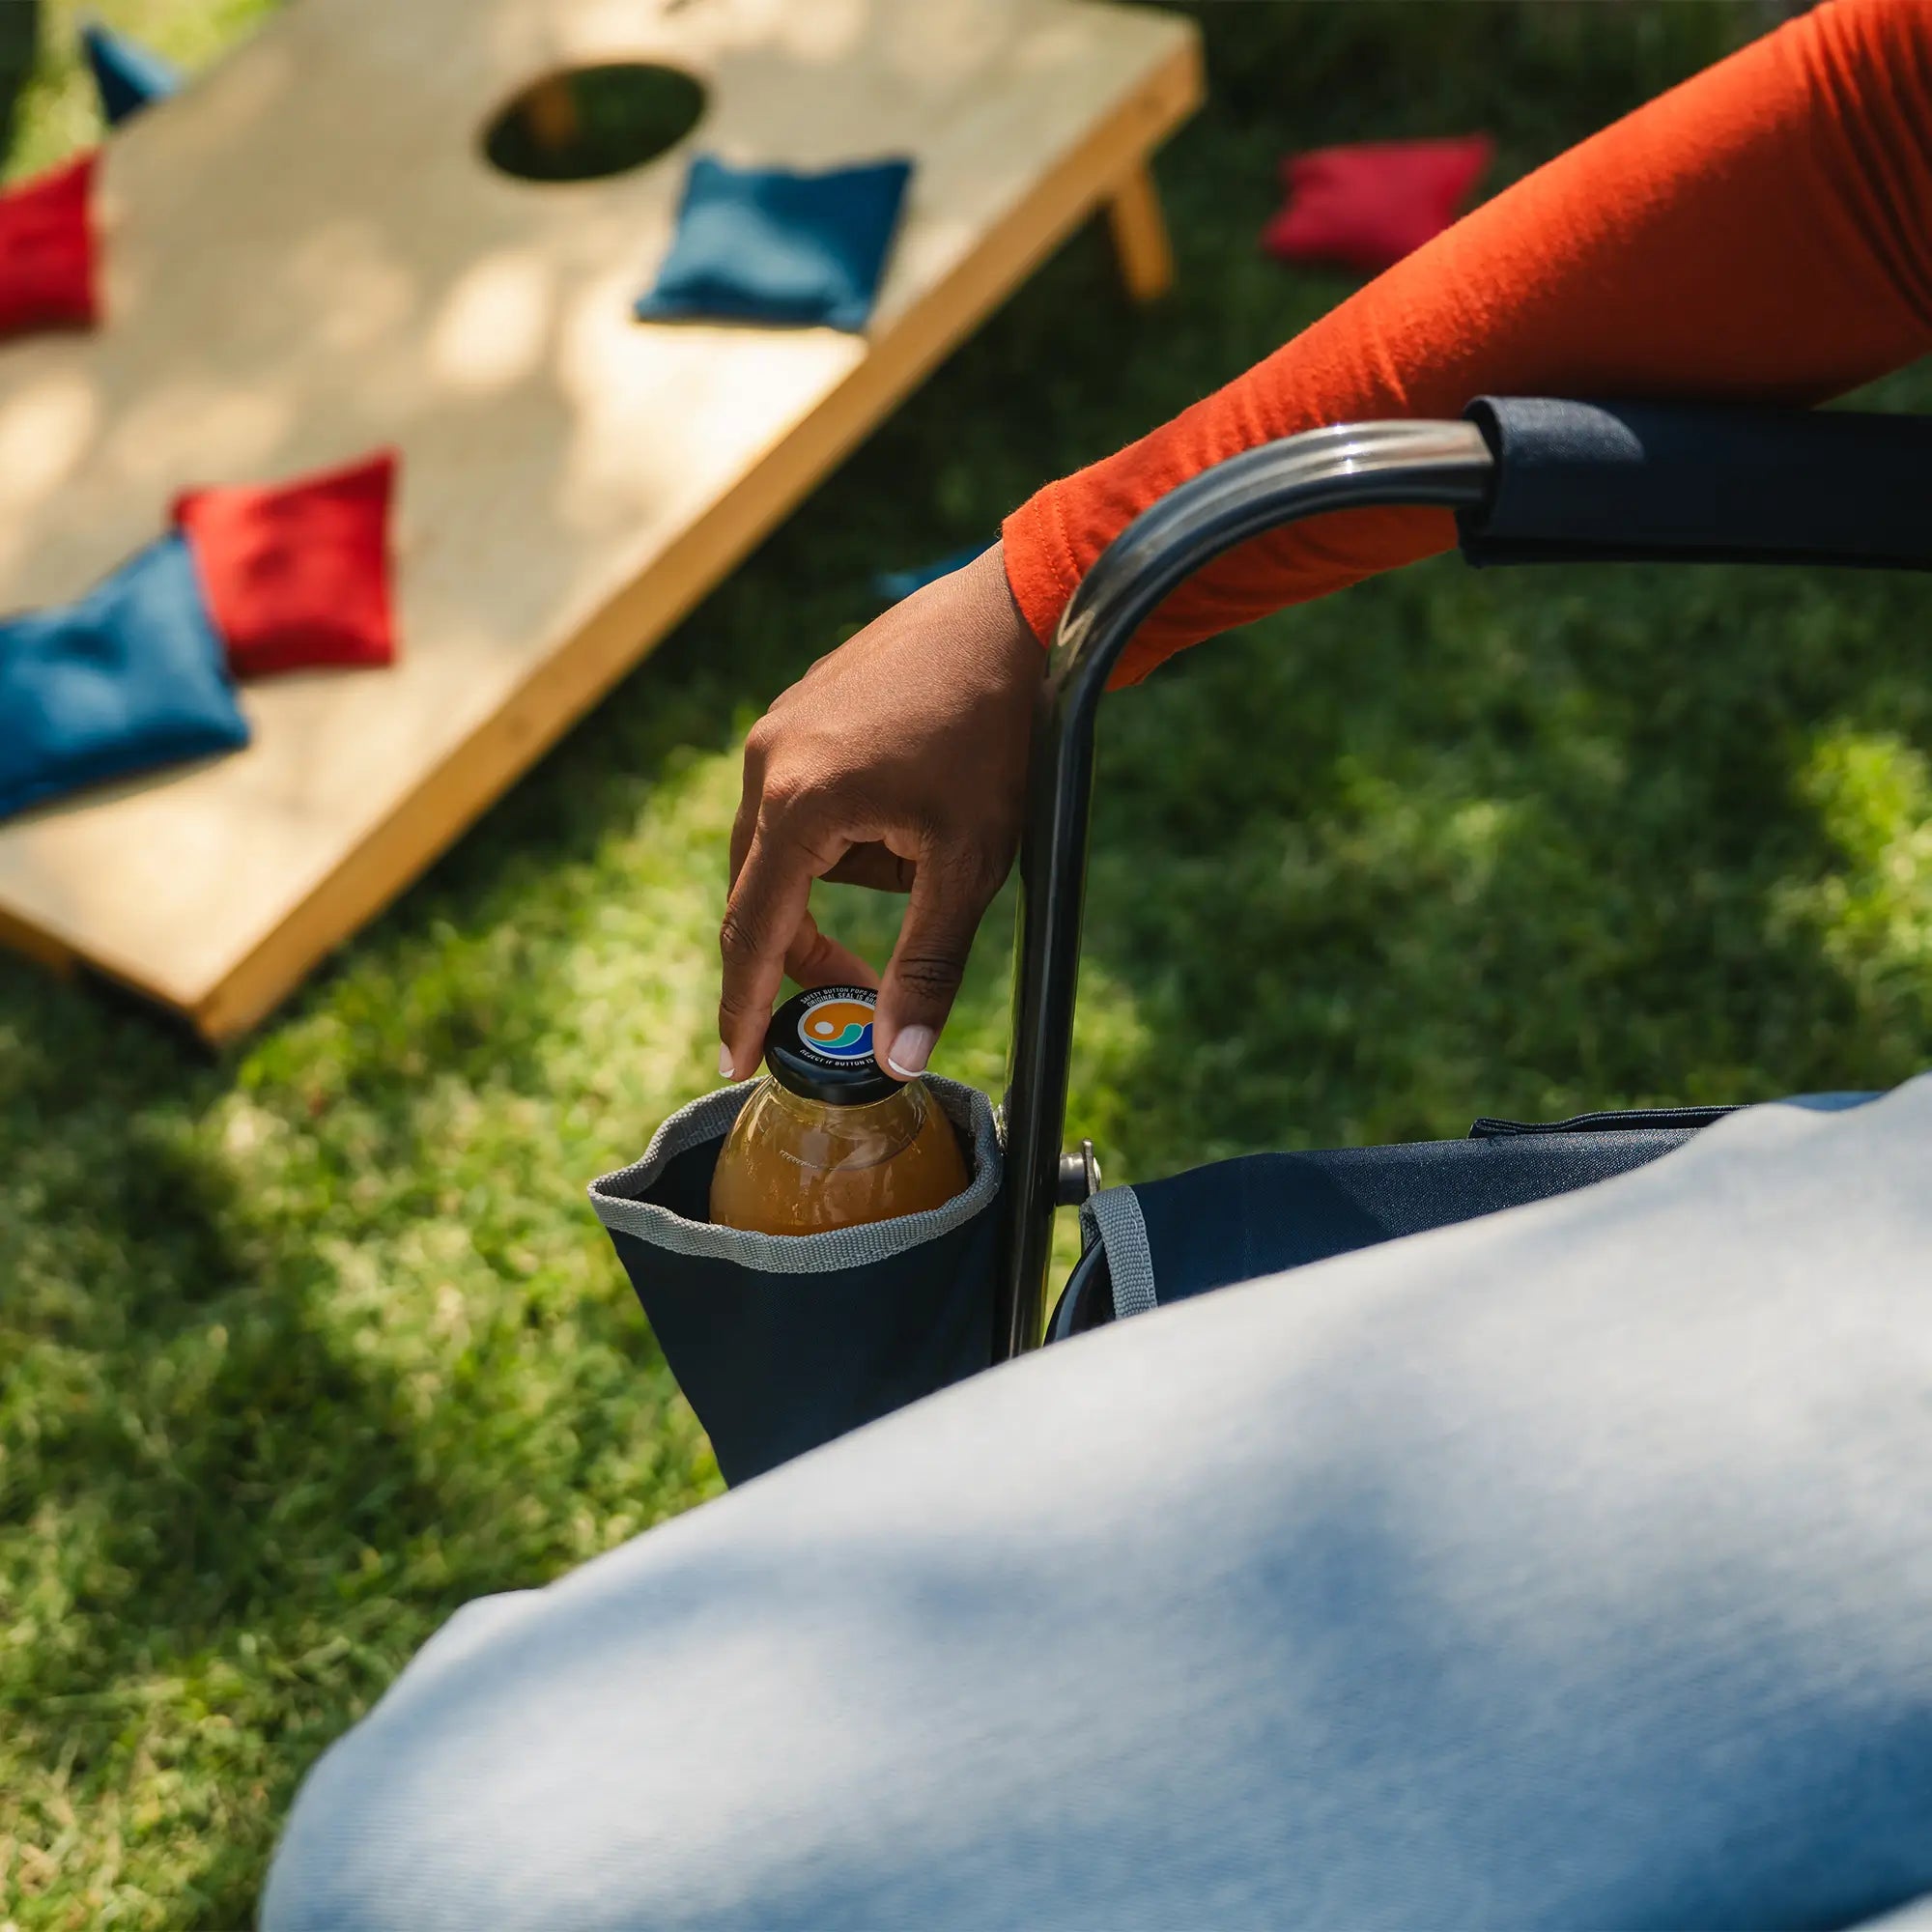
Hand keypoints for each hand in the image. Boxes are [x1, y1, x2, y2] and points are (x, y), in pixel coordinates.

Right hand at [719, 542, 1040, 1080]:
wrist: (1019, 615)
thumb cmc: (999, 737)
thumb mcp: (971, 864)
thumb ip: (927, 967)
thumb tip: (896, 1059)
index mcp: (798, 806)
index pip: (752, 934)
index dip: (745, 1006)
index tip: (736, 1061)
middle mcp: (767, 761)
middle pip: (761, 892)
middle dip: (810, 941)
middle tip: (866, 978)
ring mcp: (778, 723)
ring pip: (787, 842)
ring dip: (843, 871)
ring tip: (925, 839)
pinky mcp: (801, 702)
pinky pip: (801, 792)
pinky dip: (845, 822)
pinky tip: (912, 795)